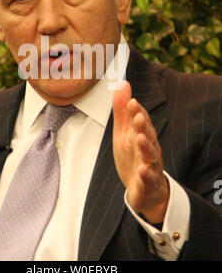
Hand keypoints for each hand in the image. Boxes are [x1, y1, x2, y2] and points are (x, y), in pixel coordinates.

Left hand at [112, 81, 168, 222]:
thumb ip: (122, 109)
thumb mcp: (123, 132)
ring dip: (145, 146)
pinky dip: (146, 175)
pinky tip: (142, 170)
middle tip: (138, 116)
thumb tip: (123, 83)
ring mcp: (150, 165)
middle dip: (143, 126)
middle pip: (147, 135)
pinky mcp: (147, 183)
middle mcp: (148, 148)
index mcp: (141, 135)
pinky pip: (148, 179)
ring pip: (150, 155)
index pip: (141, 121)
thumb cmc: (133, 157)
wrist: (144, 189)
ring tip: (139, 138)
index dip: (136, 112)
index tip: (131, 102)